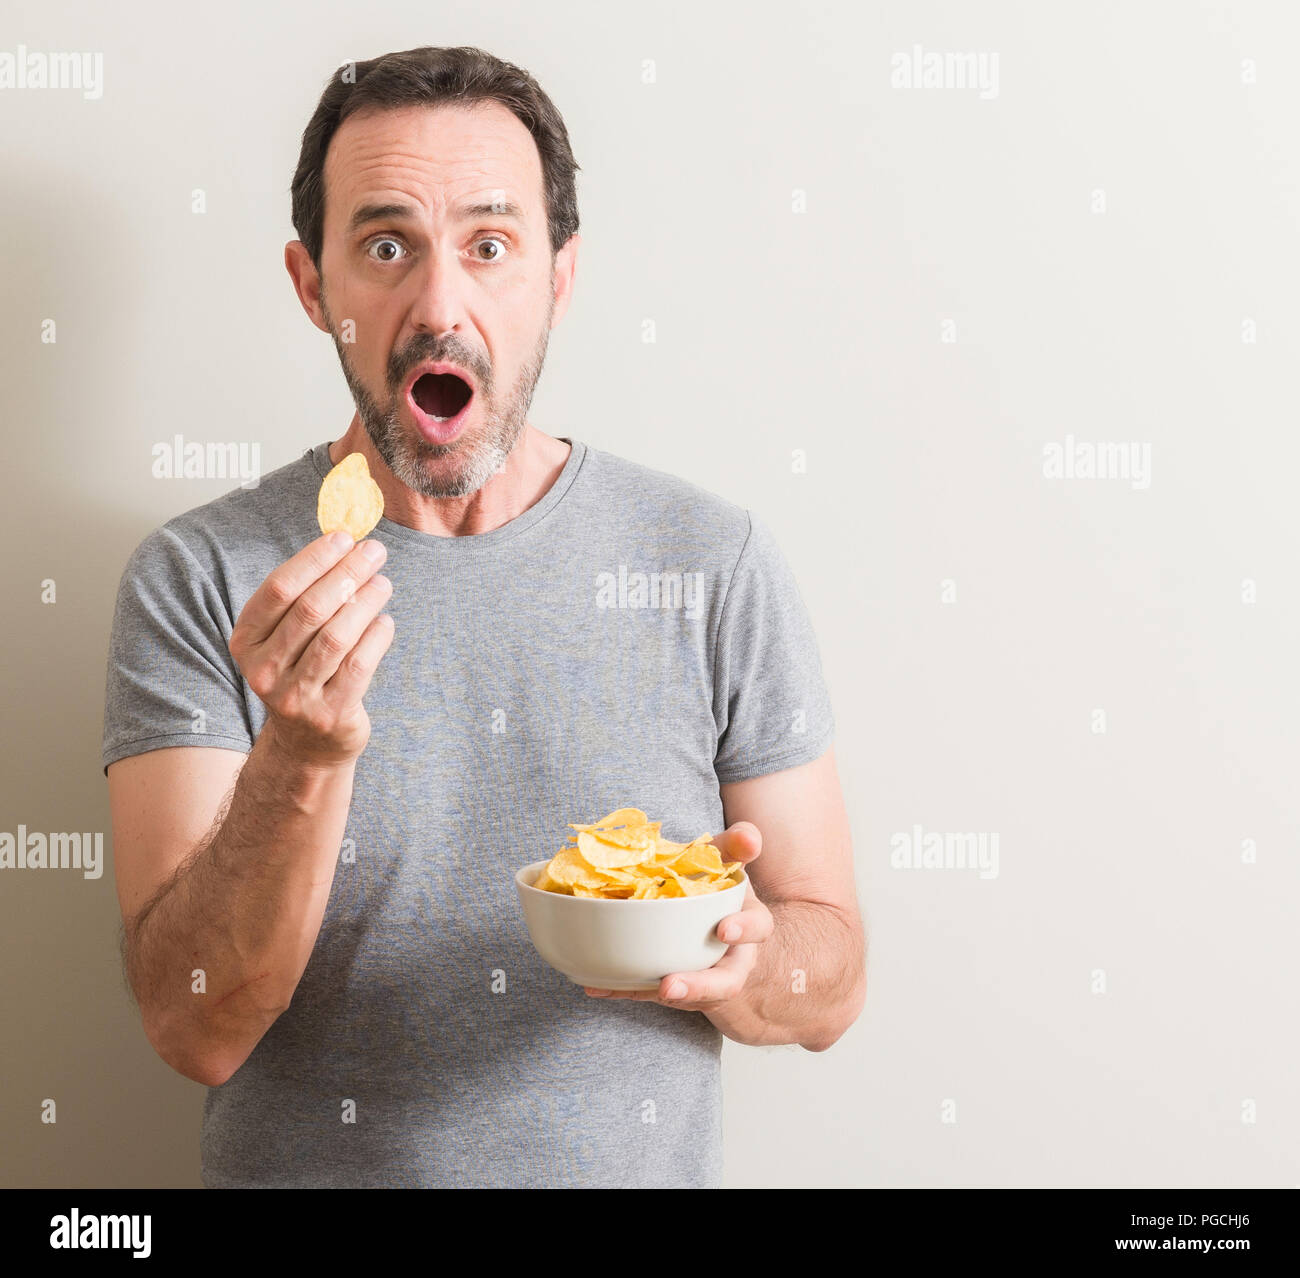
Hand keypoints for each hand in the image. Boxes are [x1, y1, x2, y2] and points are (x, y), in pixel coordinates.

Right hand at [229, 532, 394, 765]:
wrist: (307, 741)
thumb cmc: (302, 670)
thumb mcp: (288, 637)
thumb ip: (306, 596)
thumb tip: (346, 544)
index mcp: (246, 641)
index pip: (279, 589)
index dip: (314, 559)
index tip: (345, 538)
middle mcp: (264, 669)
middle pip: (310, 609)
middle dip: (347, 573)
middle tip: (375, 552)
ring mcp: (295, 695)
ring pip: (336, 636)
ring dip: (366, 602)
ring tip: (383, 584)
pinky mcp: (329, 713)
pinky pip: (359, 665)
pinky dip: (376, 637)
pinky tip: (385, 621)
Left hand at [583, 821, 772, 1007]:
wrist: (714, 933)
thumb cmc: (717, 892)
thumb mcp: (727, 865)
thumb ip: (735, 846)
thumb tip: (749, 838)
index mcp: (746, 924)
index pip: (756, 927)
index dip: (744, 930)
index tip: (723, 930)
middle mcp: (730, 959)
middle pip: (726, 982)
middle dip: (700, 986)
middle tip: (671, 985)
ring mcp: (699, 978)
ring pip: (690, 995)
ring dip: (668, 995)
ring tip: (650, 991)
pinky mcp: (668, 986)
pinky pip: (645, 991)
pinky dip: (621, 989)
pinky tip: (595, 986)